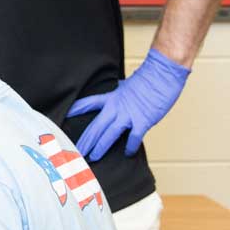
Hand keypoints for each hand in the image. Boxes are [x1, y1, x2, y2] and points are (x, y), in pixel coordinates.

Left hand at [66, 48, 189, 161]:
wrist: (163, 73)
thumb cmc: (149, 77)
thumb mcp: (128, 84)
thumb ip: (120, 91)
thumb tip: (118, 89)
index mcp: (112, 97)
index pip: (89, 103)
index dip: (76, 110)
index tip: (66, 116)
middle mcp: (117, 107)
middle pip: (95, 126)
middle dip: (85, 140)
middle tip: (76, 150)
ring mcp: (129, 115)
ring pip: (109, 134)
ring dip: (99, 147)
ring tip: (92, 157)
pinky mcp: (143, 121)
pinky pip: (133, 138)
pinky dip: (130, 147)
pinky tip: (127, 153)